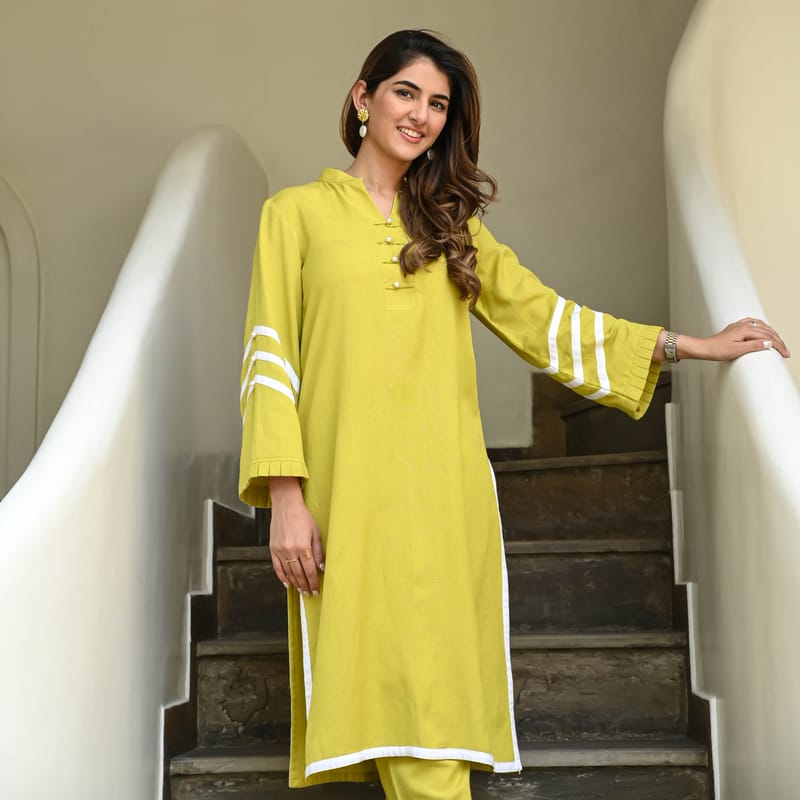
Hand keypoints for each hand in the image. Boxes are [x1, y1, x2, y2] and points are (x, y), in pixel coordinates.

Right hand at [269, 477, 324, 595]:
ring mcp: (280, 550)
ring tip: (301, 590)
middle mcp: (291, 550)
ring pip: (288, 572)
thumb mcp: (316, 532)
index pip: (310, 570)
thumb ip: (318, 551)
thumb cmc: (302, 516)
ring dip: (296, 583)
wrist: (286, 505)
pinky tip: (288, 583)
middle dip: (305, 585)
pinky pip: (277, 567)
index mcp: (303, 546)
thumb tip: (321, 567)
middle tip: (309, 593)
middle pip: (299, 574)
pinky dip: (282, 577)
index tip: (316, 590)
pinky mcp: (273, 549)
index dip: (313, 582)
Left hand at [703, 317, 789, 360]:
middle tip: (785, 351)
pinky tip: (765, 330)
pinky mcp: (737, 327)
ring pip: (762, 326)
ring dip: (773, 334)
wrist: (704, 348)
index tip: (785, 354)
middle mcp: (744, 325)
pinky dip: (763, 327)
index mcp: (746, 330)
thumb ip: (754, 346)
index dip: (779, 346)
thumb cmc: (717, 350)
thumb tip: (769, 342)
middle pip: (768, 331)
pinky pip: (754, 324)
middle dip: (779, 341)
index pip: (768, 337)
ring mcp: (740, 325)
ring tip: (779, 342)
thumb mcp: (737, 351)